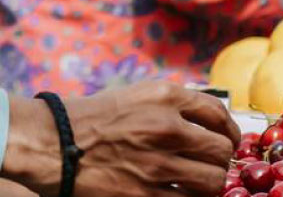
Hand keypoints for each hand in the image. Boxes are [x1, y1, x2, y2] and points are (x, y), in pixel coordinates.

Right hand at [0, 82, 237, 196]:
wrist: (51, 144)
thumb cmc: (91, 119)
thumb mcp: (134, 95)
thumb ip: (172, 104)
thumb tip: (209, 123)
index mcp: (165, 97)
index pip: (219, 114)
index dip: (230, 132)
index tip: (228, 141)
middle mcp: (166, 128)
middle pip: (221, 151)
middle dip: (221, 161)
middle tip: (213, 166)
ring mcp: (157, 164)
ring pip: (212, 181)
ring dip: (210, 184)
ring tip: (200, 184)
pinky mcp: (145, 195)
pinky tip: (182, 195)